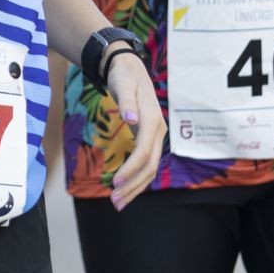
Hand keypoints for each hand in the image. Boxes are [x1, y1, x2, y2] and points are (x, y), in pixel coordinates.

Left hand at [102, 45, 166, 210]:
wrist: (130, 69)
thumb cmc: (124, 77)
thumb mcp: (123, 85)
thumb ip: (127, 103)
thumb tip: (130, 120)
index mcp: (152, 120)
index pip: (144, 152)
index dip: (130, 168)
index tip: (114, 182)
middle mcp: (158, 131)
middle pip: (149, 166)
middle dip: (133, 185)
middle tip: (114, 202)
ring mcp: (155, 136)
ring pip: (150, 168)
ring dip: (135, 187)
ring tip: (118, 203)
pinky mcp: (149, 139)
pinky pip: (146, 163)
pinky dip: (136, 178)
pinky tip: (125, 189)